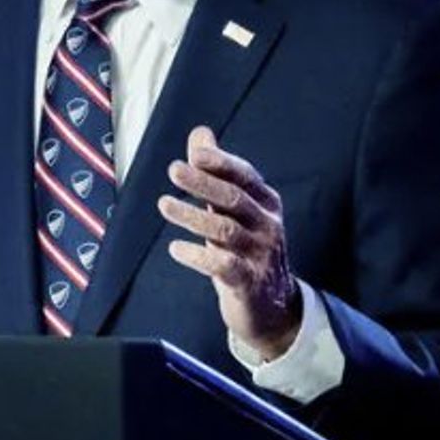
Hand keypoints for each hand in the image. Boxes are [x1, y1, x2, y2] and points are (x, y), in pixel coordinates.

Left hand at [158, 125, 302, 359]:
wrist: (273, 305)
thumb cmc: (249, 250)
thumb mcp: (235, 210)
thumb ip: (216, 173)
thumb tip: (201, 134)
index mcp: (265, 203)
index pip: (245, 177)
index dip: (222, 163)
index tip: (197, 152)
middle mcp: (266, 225)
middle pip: (234, 199)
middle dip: (204, 183)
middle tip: (175, 170)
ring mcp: (260, 254)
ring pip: (226, 230)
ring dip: (192, 216)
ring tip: (165, 205)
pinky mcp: (249, 282)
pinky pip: (224, 266)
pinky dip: (198, 256)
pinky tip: (176, 248)